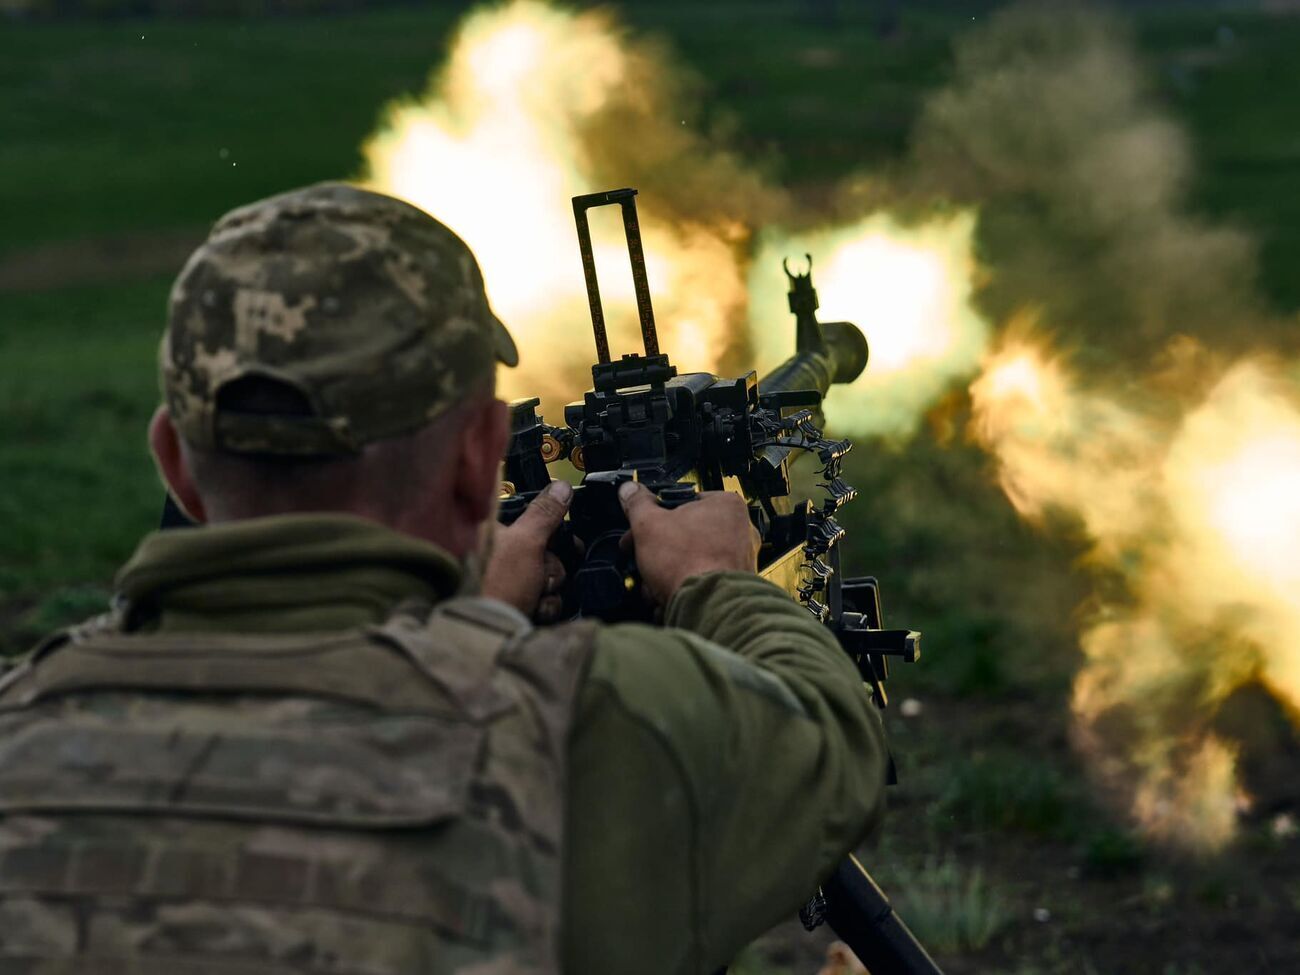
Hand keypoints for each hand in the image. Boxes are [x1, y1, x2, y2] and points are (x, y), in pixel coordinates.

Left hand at [481, 480, 572, 621]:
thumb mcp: (525, 542)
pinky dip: (545, 606)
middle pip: (546, 551)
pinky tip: (533, 611)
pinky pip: (545, 598)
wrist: (490, 637)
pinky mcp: (516, 603)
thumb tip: (561, 486)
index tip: (563, 538)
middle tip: (540, 575)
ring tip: (534, 598)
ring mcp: (507, 581)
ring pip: (549, 576)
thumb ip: (545, 513)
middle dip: (551, 567)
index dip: (551, 530)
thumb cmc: (496, 585)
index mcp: (494, 533)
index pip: (533, 520)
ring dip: (550, 589)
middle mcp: (498, 555)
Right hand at [618, 482, 759, 605]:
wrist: (708, 606)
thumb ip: (637, 504)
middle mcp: (739, 530)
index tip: (640, 528)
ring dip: (665, 572)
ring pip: (690, 560)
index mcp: (725, 505)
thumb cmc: (688, 562)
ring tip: (652, 584)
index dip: (654, 516)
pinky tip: (666, 597)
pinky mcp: (732, 586)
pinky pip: (701, 581)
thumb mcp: (648, 524)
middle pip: (684, 534)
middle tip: (640, 556)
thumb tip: (630, 491)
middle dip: (657, 550)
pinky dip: (681, 588)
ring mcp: (739, 560)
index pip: (682, 502)